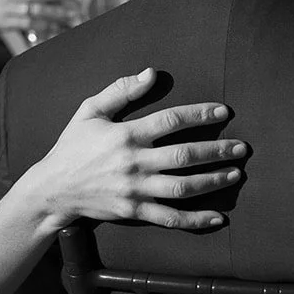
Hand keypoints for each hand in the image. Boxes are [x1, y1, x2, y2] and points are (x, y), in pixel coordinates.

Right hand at [37, 68, 244, 230]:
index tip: (224, 112)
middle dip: (216, 151)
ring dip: (212, 181)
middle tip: (241, 148)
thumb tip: (151, 72)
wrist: (52, 189)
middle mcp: (133, 162)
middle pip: (183, 156)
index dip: (200, 115)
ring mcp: (135, 190)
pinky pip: (170, 218)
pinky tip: (218, 218)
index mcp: (125, 134)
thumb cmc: (72, 146)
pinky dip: (196, 220)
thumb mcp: (89, 110)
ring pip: (182, 187)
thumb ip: (121, 91)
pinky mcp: (134, 211)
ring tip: (235, 174)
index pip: (171, 120)